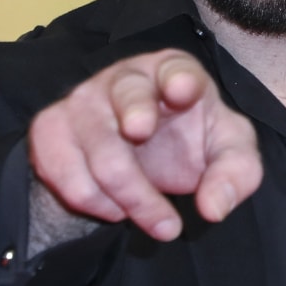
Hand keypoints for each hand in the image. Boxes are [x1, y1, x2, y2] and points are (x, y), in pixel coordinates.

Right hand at [27, 50, 261, 241]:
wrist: (136, 154)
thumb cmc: (189, 141)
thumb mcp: (227, 153)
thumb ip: (236, 174)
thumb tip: (214, 208)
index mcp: (171, 71)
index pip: (174, 68)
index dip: (178, 79)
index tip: (182, 91)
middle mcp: (122, 77)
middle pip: (127, 114)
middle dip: (143, 163)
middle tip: (163, 214)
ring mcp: (80, 100)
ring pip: (100, 161)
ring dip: (133, 205)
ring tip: (156, 218)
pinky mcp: (49, 128)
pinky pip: (67, 179)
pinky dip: (96, 205)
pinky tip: (115, 205)